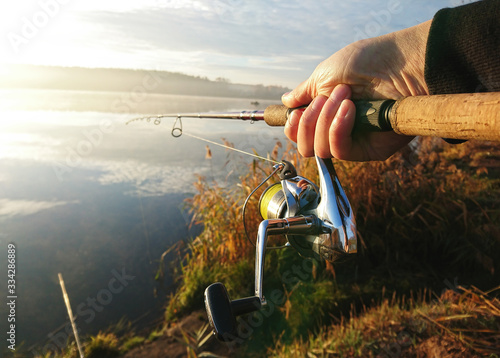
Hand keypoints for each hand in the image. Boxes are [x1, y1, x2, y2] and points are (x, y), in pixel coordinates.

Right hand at [283, 21, 431, 160]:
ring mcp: (353, 141)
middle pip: (305, 148)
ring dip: (324, 121)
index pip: (300, 134)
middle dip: (307, 123)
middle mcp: (337, 130)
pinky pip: (341, 151)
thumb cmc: (365, 62)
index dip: (293, 127)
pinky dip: (338, 129)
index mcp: (325, 113)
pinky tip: (349, 109)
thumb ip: (304, 93)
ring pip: (320, 151)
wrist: (398, 62)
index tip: (293, 113)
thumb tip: (286, 101)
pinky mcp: (369, 150)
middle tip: (323, 99)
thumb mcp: (325, 74)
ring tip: (343, 96)